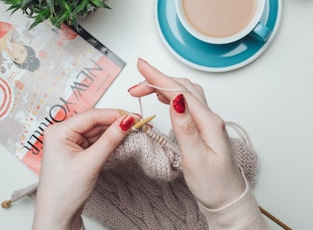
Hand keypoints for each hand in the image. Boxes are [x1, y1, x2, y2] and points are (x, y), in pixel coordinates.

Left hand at [32, 109, 138, 229]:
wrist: (58, 215)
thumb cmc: (63, 192)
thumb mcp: (91, 163)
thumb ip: (110, 140)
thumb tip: (126, 122)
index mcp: (58, 131)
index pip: (91, 116)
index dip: (114, 115)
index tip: (134, 117)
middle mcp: (63, 133)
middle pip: (95, 121)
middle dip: (117, 122)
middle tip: (138, 123)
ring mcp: (71, 142)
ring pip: (97, 130)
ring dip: (115, 131)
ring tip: (133, 131)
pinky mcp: (78, 150)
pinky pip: (96, 140)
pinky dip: (109, 139)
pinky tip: (121, 138)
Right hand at [128, 59, 244, 208]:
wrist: (227, 197)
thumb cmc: (213, 183)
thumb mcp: (196, 158)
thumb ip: (185, 127)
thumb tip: (176, 99)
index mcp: (208, 122)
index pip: (180, 92)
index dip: (159, 78)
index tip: (142, 67)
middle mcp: (210, 118)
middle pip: (183, 88)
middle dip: (158, 80)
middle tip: (135, 85)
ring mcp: (207, 121)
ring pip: (185, 93)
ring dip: (165, 85)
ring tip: (145, 88)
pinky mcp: (203, 127)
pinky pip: (187, 103)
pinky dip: (173, 95)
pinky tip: (164, 98)